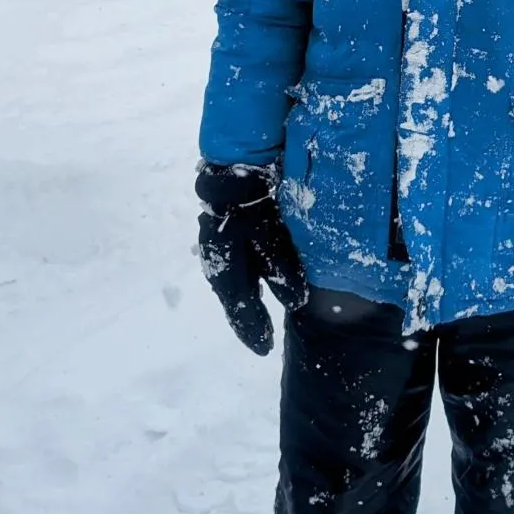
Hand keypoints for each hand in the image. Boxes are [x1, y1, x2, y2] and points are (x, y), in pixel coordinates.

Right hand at [196, 162, 305, 354]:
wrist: (231, 165)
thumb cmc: (249, 199)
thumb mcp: (266, 234)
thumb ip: (280, 267)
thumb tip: (296, 302)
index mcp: (225, 265)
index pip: (240, 305)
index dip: (251, 327)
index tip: (263, 348)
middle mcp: (217, 259)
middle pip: (234, 297)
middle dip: (247, 320)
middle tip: (261, 341)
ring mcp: (219, 245)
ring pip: (233, 283)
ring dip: (245, 302)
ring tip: (257, 320)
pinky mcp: (226, 233)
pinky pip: (235, 266)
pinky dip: (245, 281)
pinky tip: (254, 285)